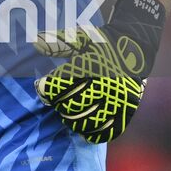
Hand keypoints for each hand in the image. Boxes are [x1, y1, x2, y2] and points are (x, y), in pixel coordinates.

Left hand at [36, 0, 166, 143]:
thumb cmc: (103, 44)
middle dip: (58, 104)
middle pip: (72, 105)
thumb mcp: (81, 38)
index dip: (46, 89)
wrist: (135, 48)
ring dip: (71, 119)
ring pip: (86, 120)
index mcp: (92, 66)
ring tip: (66, 112)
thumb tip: (35, 44)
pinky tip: (83, 128)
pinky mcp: (126, 112)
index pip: (61, 84)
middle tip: (55, 100)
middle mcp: (105, 85)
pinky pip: (107, 131)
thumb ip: (59, 42)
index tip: (40, 87)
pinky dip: (91, 132)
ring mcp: (117, 101)